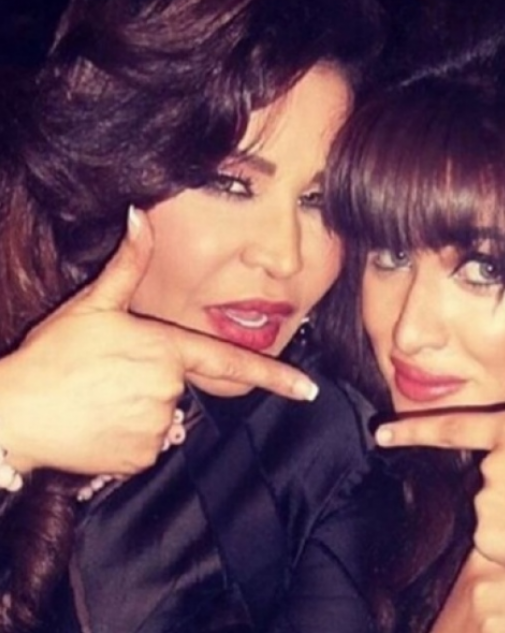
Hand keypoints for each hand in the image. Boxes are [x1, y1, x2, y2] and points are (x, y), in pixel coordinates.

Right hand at [0, 209, 317, 475]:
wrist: (12, 415)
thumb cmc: (53, 356)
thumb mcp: (92, 306)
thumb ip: (127, 264)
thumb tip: (139, 214)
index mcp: (166, 350)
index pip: (231, 362)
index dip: (275, 377)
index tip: (308, 390)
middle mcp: (170, 389)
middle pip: (181, 384)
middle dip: (156, 379)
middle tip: (111, 374)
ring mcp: (158, 427)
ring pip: (166, 415)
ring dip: (142, 407)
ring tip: (101, 397)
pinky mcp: (142, 456)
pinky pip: (150, 442)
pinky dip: (131, 434)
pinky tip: (101, 422)